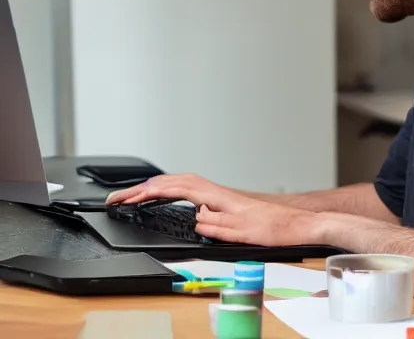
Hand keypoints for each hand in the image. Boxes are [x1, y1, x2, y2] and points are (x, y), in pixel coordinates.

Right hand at [105, 173, 319, 246]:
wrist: (293, 223)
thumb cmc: (273, 227)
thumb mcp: (244, 232)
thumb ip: (216, 225)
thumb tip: (194, 218)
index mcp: (217, 197)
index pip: (174, 189)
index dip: (148, 192)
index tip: (127, 198)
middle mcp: (215, 191)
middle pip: (172, 181)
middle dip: (143, 187)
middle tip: (120, 196)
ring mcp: (217, 192)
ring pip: (179, 181)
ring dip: (155, 185)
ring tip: (136, 193)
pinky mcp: (220, 198)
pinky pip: (187, 187)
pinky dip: (170, 188)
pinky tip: (167, 194)